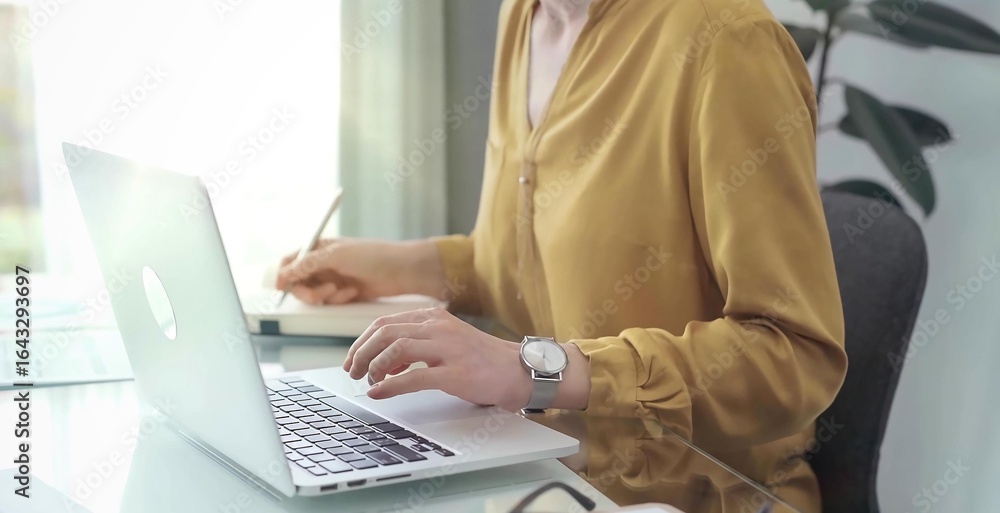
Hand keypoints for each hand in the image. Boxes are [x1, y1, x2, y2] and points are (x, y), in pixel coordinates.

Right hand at [275, 239, 443, 304]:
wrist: (402, 271)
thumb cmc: (372, 256)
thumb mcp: (337, 255)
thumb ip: (308, 263)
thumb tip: (284, 272)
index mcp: (319, 248)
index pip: (291, 259)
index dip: (283, 273)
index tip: (281, 286)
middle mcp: (323, 263)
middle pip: (298, 281)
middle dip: (307, 290)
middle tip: (320, 294)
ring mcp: (333, 278)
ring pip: (313, 294)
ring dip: (326, 296)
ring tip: (344, 290)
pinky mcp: (343, 293)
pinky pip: (330, 301)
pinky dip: (339, 299)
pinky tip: (354, 293)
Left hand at [343, 307, 532, 411]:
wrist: (518, 370)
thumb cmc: (481, 360)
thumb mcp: (446, 342)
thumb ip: (416, 345)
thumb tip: (383, 362)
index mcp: (434, 317)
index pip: (385, 322)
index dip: (362, 342)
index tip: (353, 359)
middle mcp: (439, 327)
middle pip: (385, 333)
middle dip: (362, 353)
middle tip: (353, 372)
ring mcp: (448, 349)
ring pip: (396, 349)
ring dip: (374, 367)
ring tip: (368, 381)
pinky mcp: (455, 373)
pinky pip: (414, 377)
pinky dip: (390, 386)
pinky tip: (379, 392)